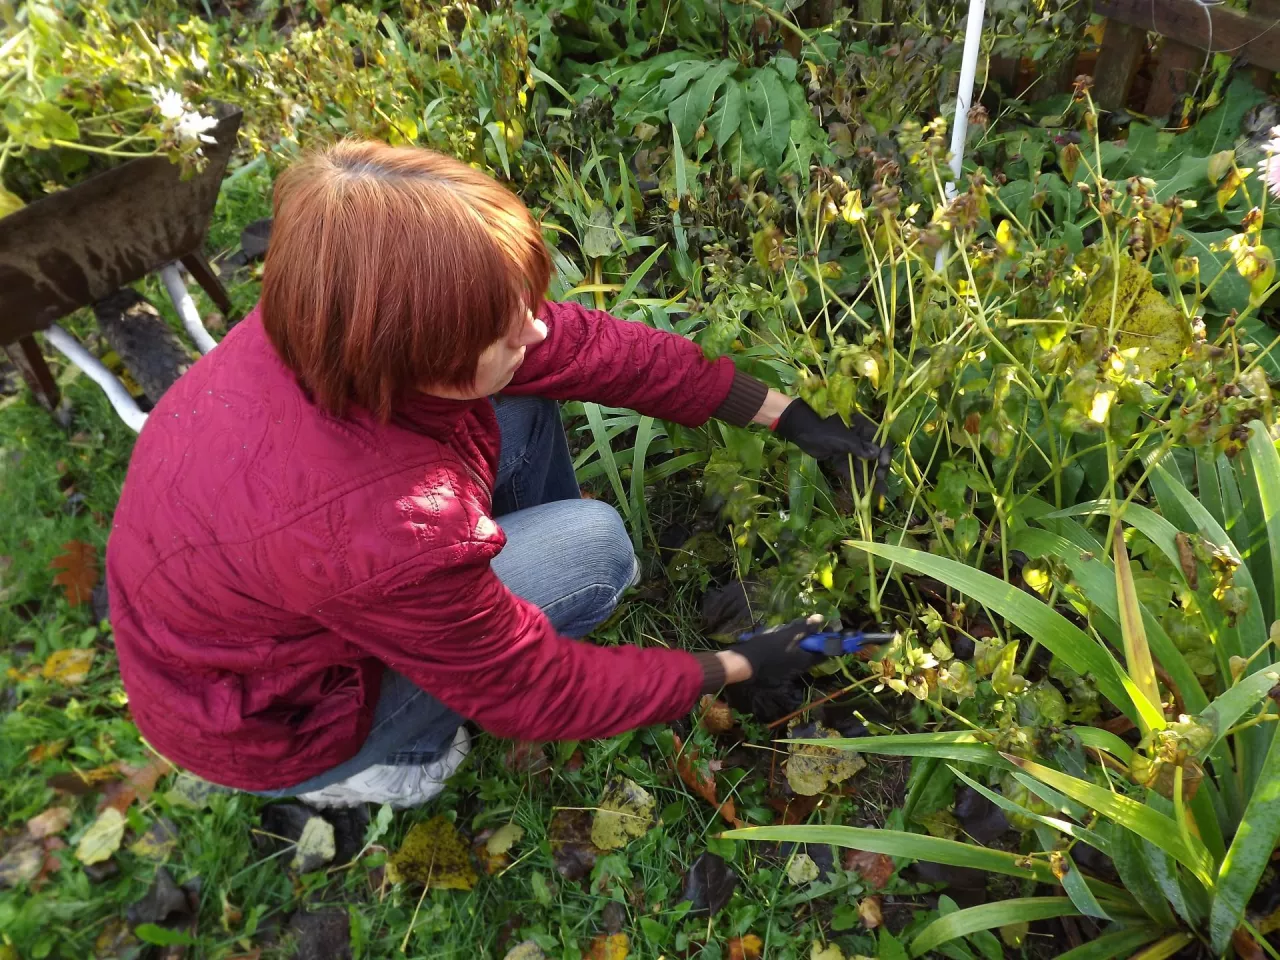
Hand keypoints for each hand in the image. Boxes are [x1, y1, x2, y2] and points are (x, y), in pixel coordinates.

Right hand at [729, 616, 825, 681]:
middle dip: (814, 641)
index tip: (830, 630)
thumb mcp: (789, 634)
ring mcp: (790, 670)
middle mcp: (801, 667)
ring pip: (802, 656)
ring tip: (794, 631)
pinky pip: (791, 658)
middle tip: (811, 628)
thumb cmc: (769, 646)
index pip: (826, 652)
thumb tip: (821, 618)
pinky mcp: (780, 669)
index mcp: (806, 660)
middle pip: (814, 654)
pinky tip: (783, 640)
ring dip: (802, 645)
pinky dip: (792, 649)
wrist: (746, 662)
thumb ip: (806, 627)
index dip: (831, 641)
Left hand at [773, 400, 890, 493]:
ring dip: (871, 479)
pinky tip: (865, 492)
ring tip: (879, 493)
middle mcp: (861, 440)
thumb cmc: (822, 429)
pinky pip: (852, 471)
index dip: (885, 454)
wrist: (800, 431)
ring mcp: (851, 451)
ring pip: (864, 466)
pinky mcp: (842, 460)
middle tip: (880, 482)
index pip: (881, 441)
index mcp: (864, 429)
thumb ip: (858, 447)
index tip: (883, 465)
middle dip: (879, 470)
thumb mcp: (842, 438)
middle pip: (875, 457)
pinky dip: (857, 481)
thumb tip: (876, 454)